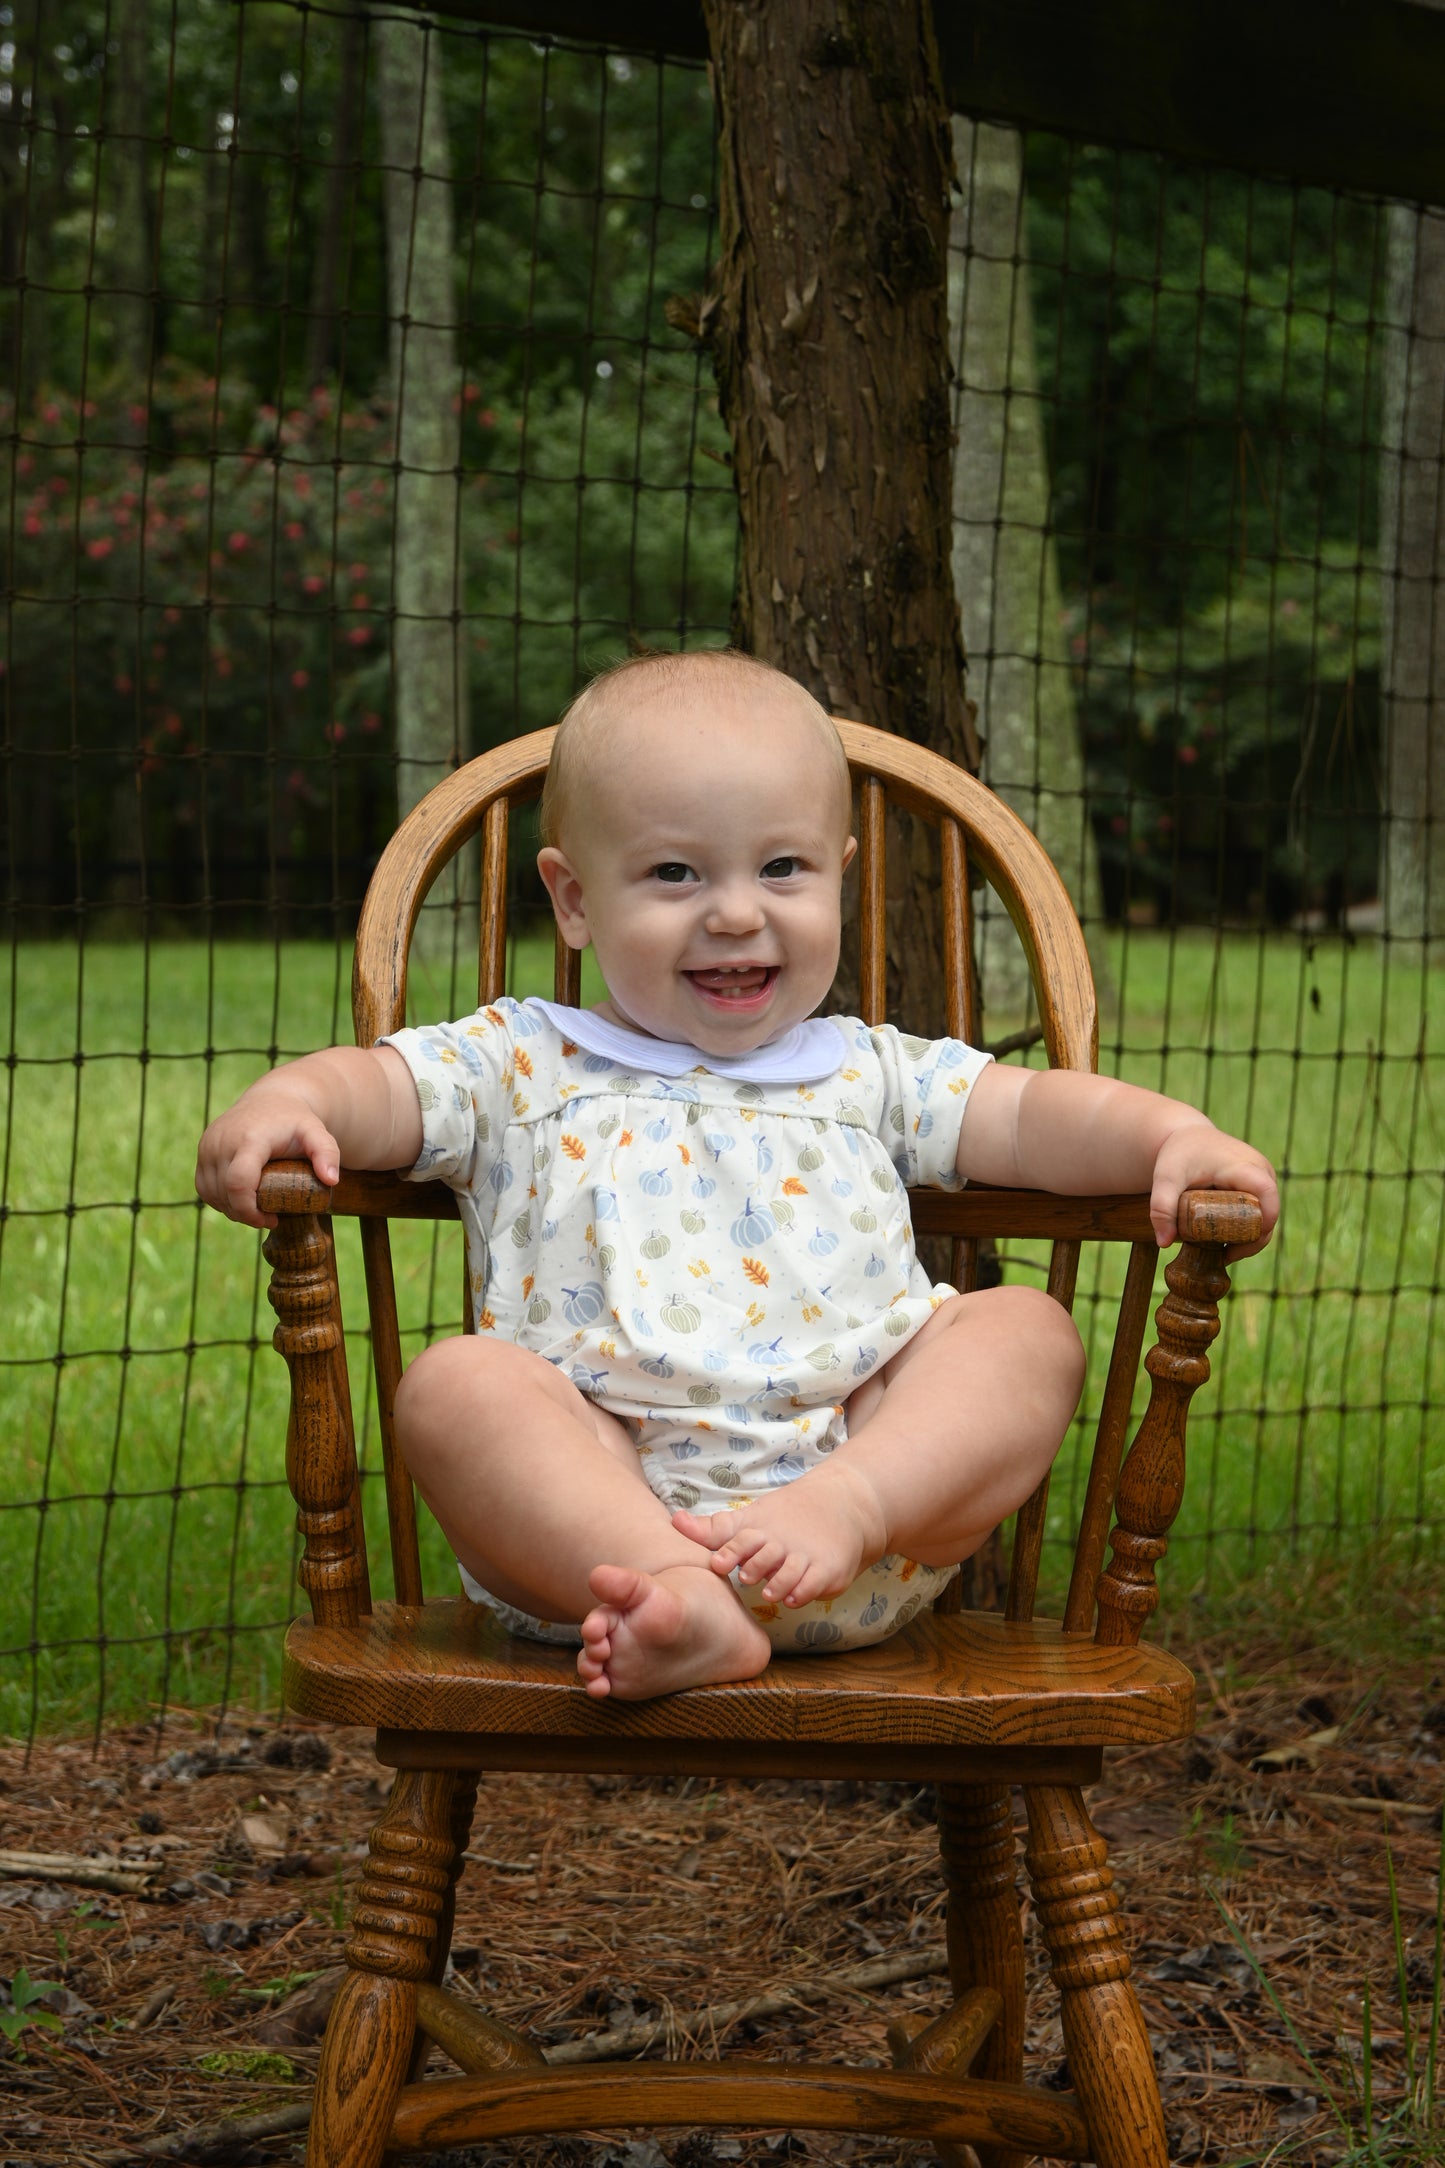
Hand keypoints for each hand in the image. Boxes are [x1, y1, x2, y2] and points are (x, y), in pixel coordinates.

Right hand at [195, 1080, 340, 1229]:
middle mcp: (223, 1140)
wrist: (273, 1099)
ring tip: (256, 1210)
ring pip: (211, 1193)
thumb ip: (327, 1153)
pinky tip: (239, 1201)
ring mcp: (209, 1144)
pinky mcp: (203, 1149)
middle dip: (244, 1214)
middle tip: (268, 1218)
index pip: (238, 1182)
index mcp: (250, 1139)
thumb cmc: (296, 1121)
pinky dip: (219, 1199)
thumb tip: (331, 1180)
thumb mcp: (317, 1133)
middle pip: (224, 1193)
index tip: (272, 1219)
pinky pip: (203, 1186)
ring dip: (231, 1209)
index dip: (250, 1210)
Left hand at [1149, 1119, 1278, 1259]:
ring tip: (1223, 1252)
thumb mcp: (1165, 1178)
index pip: (1267, 1197)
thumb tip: (1164, 1243)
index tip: (1236, 1247)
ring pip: (1266, 1215)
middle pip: (1269, 1213)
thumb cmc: (1178, 1154)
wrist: (1186, 1135)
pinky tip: (1228, 1240)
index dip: (1261, 1226)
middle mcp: (1261, 1170)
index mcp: (1245, 1166)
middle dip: (1252, 1240)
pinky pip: (1261, 1210)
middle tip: (1225, 1256)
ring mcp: (1263, 1176)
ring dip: (1251, 1236)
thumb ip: (1161, 1207)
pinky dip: (1249, 1227)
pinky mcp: (1259, 1183)